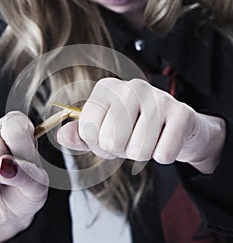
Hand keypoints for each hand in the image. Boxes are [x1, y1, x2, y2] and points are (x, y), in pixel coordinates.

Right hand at [0, 111, 48, 242]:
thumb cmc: (25, 189)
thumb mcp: (38, 183)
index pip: (15, 128)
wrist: (9, 211)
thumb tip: (4, 166)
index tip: (23, 162)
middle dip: (2, 174)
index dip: (19, 152)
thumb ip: (26, 173)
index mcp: (13, 124)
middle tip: (9, 176)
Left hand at [56, 78, 225, 173]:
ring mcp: (158, 97)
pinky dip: (162, 155)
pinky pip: (163, 154)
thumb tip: (61, 135)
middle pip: (110, 141)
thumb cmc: (133, 129)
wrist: (174, 127)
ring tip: (148, 138)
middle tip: (132, 138)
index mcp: (107, 88)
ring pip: (137, 150)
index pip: (87, 130)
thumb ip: (81, 135)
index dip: (98, 142)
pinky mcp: (182, 113)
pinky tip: (165, 140)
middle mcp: (132, 86)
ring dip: (142, 153)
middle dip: (120, 149)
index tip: (110, 133)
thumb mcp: (102, 132)